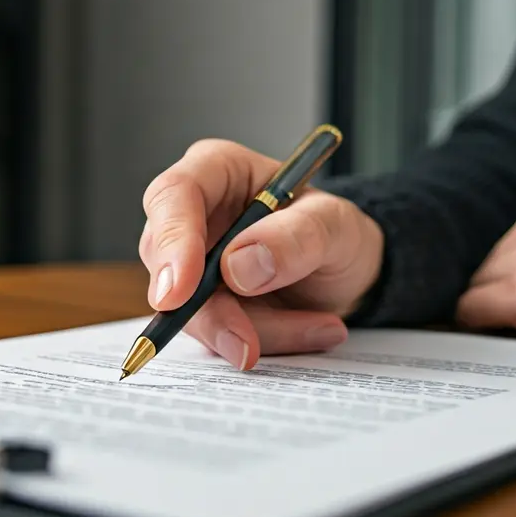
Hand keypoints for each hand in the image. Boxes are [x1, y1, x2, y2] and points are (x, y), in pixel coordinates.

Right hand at [139, 139, 384, 369]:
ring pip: (195, 312)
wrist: (348, 272)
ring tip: (321, 324)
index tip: (180, 291)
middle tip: (247, 345)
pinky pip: (219, 336)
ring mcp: (193, 266)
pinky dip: (266, 340)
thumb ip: (297, 236)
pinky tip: (311, 328)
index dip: (171, 242)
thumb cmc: (334, 231)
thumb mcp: (337, 225)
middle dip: (210, 312)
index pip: (174, 195)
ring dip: (258, 330)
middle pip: (167, 263)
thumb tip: (238, 266)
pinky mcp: (205, 307)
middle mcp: (195, 216)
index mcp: (217, 171)